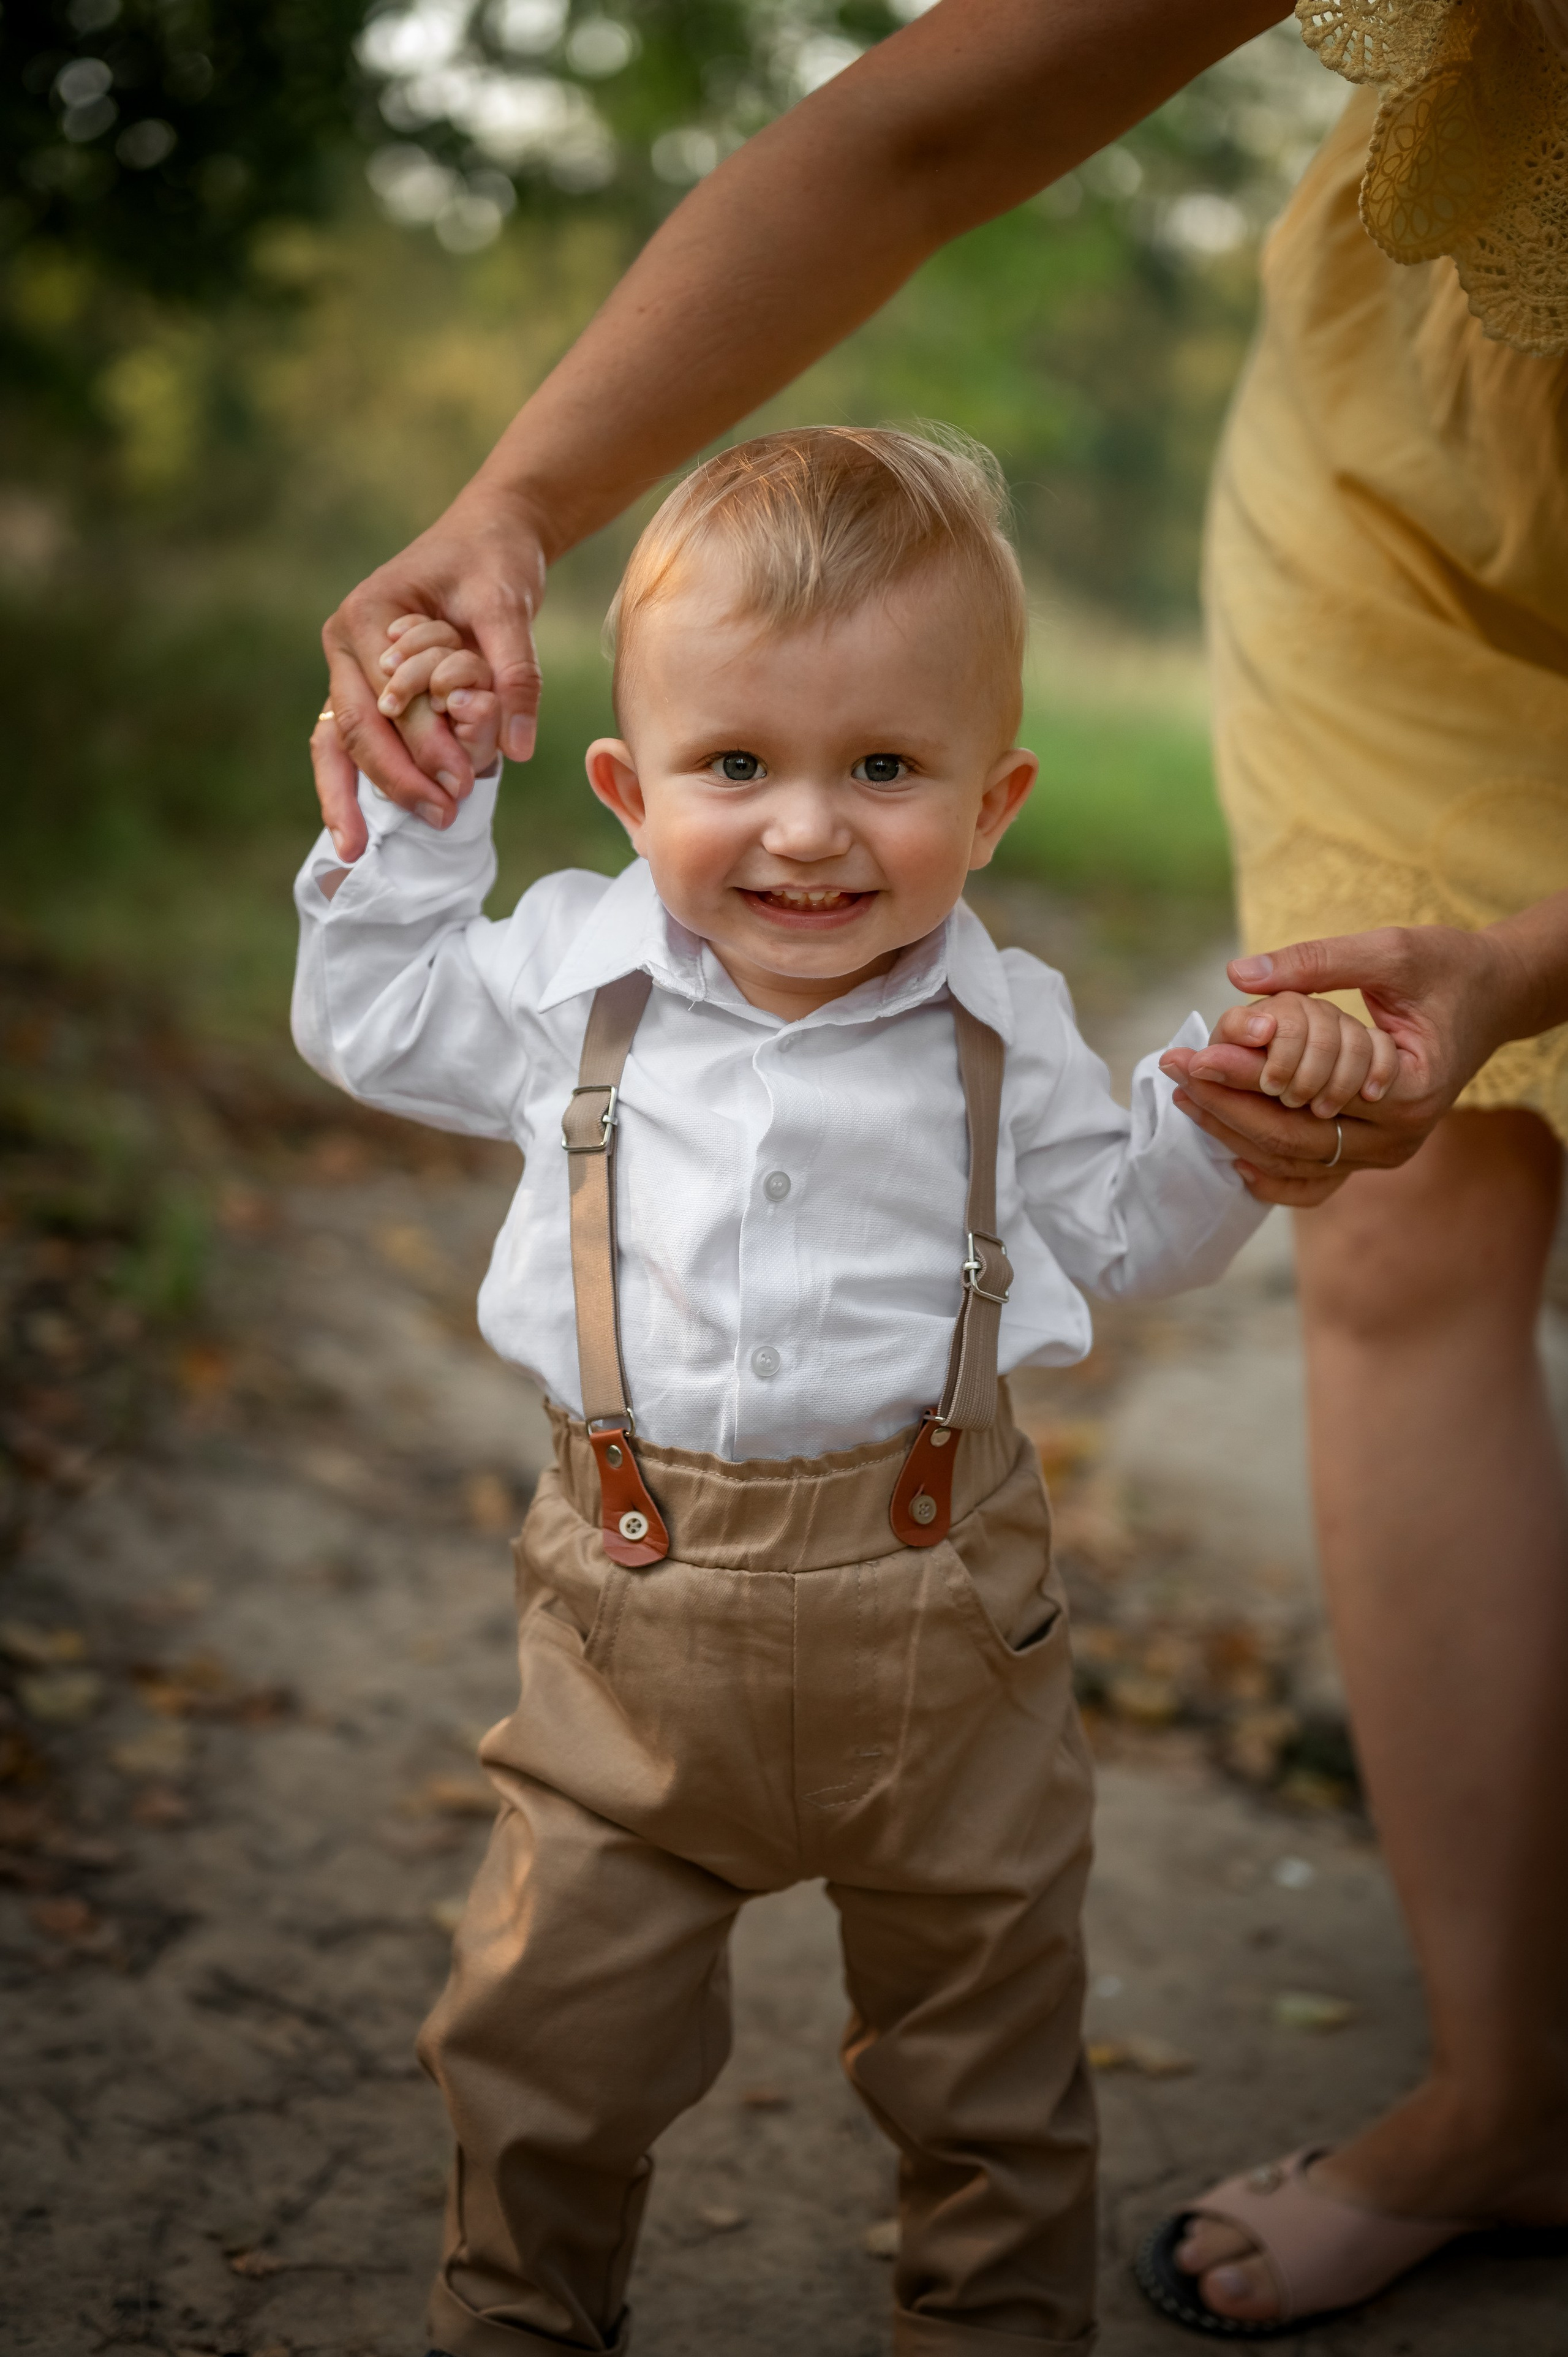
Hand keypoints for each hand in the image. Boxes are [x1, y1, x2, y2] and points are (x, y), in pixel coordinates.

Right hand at [315, 483, 546, 860]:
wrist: (488, 535)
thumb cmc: (493, 562)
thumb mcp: (509, 607)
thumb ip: (514, 674)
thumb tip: (519, 749)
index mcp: (367, 617)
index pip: (389, 699)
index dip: (423, 745)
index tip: (464, 783)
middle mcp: (345, 644)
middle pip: (354, 727)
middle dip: (393, 780)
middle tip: (440, 818)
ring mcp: (350, 669)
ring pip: (337, 741)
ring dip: (353, 795)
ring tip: (357, 851)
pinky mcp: (368, 688)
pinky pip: (350, 742)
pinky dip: (355, 783)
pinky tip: (354, 832)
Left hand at [1160, 924, 1518, 1204]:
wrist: (1494, 995)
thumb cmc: (1447, 967)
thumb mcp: (1390, 951)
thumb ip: (1316, 962)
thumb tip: (1237, 974)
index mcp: (1412, 1088)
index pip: (1310, 1094)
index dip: (1247, 1076)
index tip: (1196, 1053)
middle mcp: (1402, 1134)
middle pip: (1295, 1138)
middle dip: (1227, 1106)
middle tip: (1173, 1072)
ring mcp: (1387, 1152)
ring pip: (1297, 1161)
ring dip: (1236, 1132)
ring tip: (1184, 1097)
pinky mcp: (1373, 1151)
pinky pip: (1314, 1177)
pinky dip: (1270, 1170)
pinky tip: (1227, 1148)